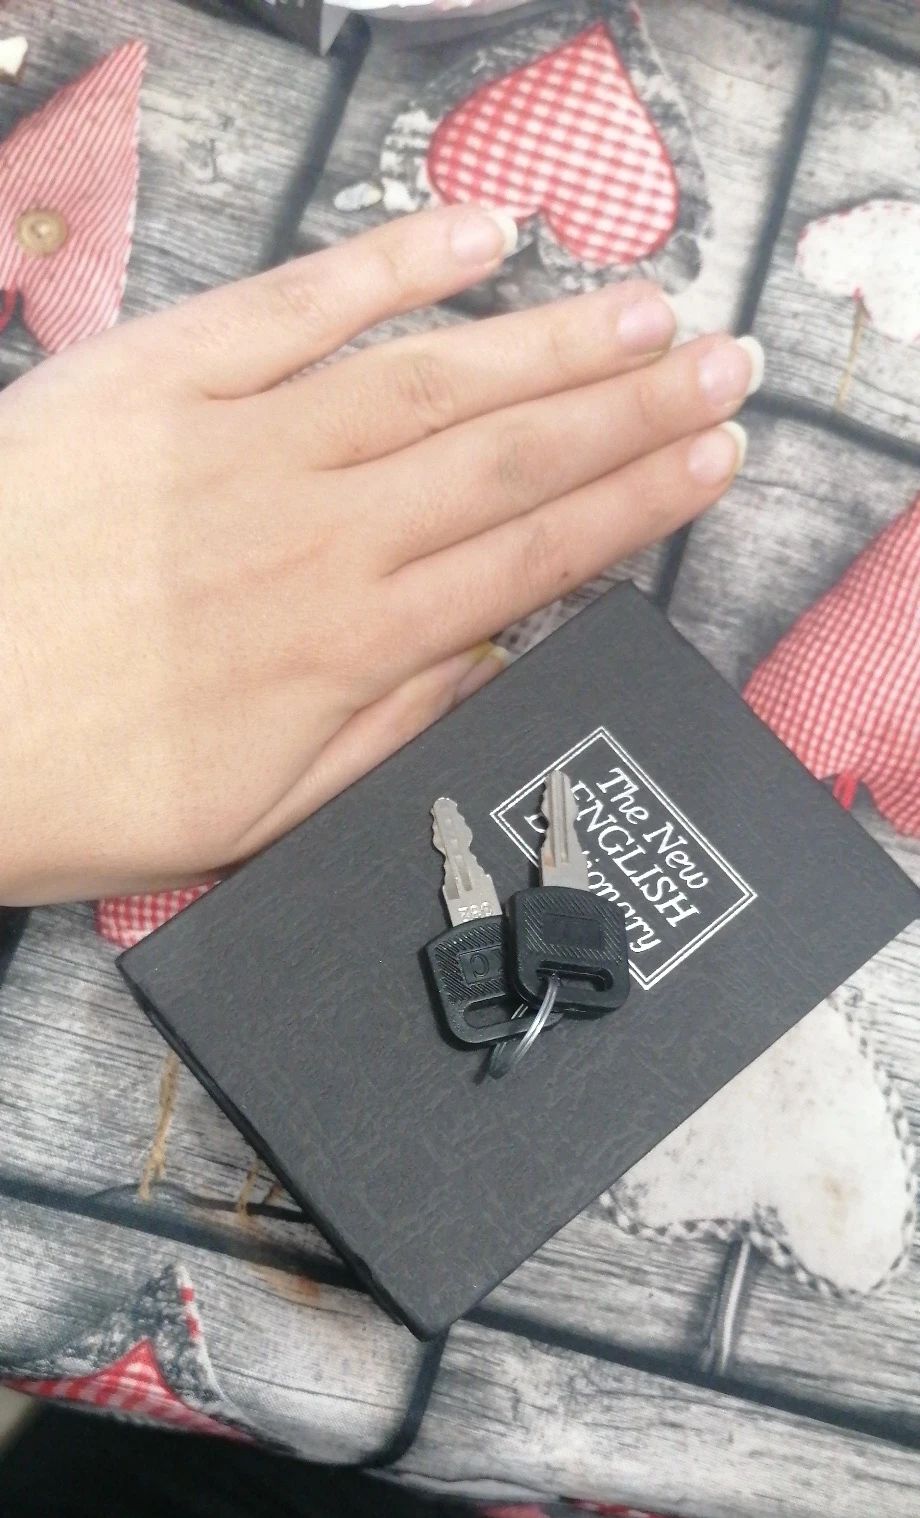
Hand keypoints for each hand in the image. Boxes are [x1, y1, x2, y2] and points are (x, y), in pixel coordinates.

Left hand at [0, 205, 759, 906]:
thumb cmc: (69, 787)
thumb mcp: (249, 816)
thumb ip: (381, 737)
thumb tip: (482, 667)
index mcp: (346, 646)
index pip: (532, 560)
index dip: (637, 503)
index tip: (712, 461)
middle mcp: (318, 534)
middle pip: (511, 456)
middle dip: (634, 407)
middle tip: (724, 363)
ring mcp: (241, 447)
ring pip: (434, 377)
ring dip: (553, 340)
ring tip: (646, 310)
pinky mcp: (159, 384)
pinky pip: (299, 306)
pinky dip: (394, 264)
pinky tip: (477, 238)